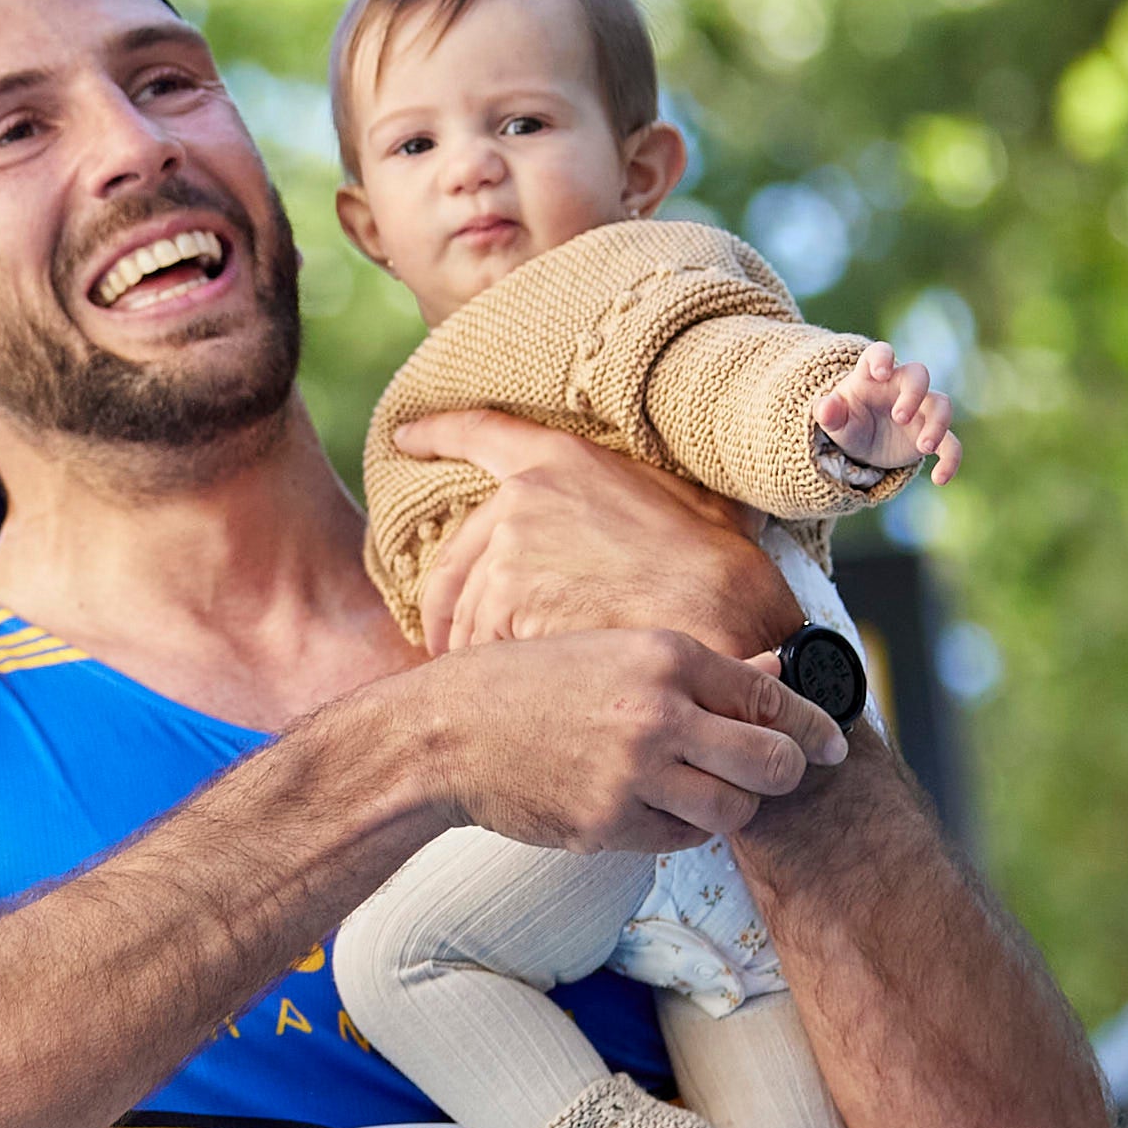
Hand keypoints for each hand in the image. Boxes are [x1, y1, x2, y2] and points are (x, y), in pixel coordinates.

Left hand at [398, 407, 798, 657]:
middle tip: (441, 637)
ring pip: (465, 608)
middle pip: (456, 555)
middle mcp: (521, 501)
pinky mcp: (503, 606)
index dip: (436, 433)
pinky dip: (490, 671)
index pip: (481, 434)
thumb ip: (636, 494)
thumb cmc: (718, 567)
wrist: (722, 620)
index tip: (405, 437)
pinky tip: (507, 694)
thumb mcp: (685, 503)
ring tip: (490, 680)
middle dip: (445, 600)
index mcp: (559, 462)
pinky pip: (478, 644)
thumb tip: (654, 498)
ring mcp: (507, 554)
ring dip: (470, 645)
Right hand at [402, 629, 846, 851]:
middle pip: (772, 761)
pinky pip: (680, 838)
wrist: (440, 736)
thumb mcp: (611, 653)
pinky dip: (678, 828)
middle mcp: (657, 714)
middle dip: (784, 772)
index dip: (814, 726)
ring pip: (735, 810)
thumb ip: (697, 670)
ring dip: (731, 807)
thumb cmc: (522, 687)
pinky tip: (646, 806)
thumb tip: (772, 672)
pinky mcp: (607, 825)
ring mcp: (632, 775)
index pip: (773, 696)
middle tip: (771, 775)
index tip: (832, 744)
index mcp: (664, 658)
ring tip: (701, 793)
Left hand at [812, 340, 962, 485]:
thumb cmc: (846, 420)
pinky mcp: (930, 434)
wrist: (859, 444)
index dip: (883, 358)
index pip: (880, 353)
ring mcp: (919, 410)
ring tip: (923, 447)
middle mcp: (900, 388)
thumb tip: (824, 407)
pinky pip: (950, 443)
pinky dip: (951, 459)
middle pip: (919, 374)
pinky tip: (940, 478)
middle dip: (914, 393)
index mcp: (871, 376)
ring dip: (937, 424)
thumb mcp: (833, 420)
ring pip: (941, 405)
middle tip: (899, 417)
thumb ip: (827, 412)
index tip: (881, 373)